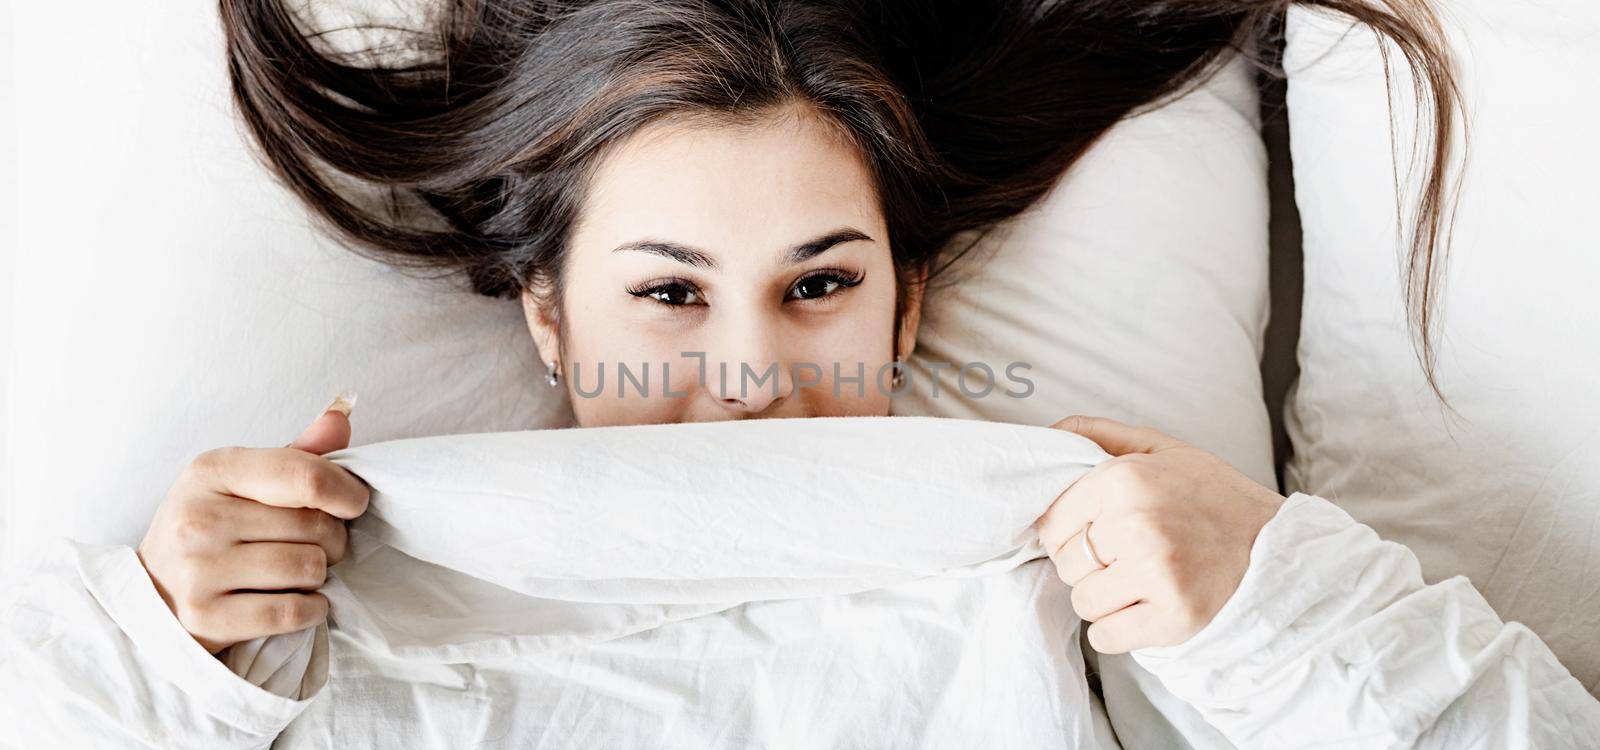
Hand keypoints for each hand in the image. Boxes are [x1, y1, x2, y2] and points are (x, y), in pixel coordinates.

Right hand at [136, 393, 369, 654]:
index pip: (305, 476)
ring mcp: (197, 570)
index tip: (354, 504)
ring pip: (309, 568)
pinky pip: (292, 612)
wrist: (153, 594)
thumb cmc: (213, 529)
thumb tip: (341, 416)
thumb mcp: (244, 481)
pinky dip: (310, 610)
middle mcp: (199, 517)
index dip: (347, 492)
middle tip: (317, 545)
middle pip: (315, 525)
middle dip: (334, 538)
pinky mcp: (205, 618)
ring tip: (297, 572)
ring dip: (319, 576)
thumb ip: (298, 454)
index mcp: (212, 470)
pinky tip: (296, 601)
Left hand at [1033, 415, 1285, 653]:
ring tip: (1142, 581)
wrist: (1279, 547)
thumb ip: (1103, 436)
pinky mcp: (1171, 616)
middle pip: (1065, 563)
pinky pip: (1105, 637)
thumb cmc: (1215, 497)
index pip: (1052, 522)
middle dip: (1089, 564)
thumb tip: (1051, 431)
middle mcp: (1134, 524)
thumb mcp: (1163, 449)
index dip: (1071, 532)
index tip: (1099, 534)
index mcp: (1123, 478)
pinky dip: (1119, 630)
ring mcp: (1154, 572)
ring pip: (1083, 601)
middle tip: (1129, 556)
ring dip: (1105, 598)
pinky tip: (1146, 609)